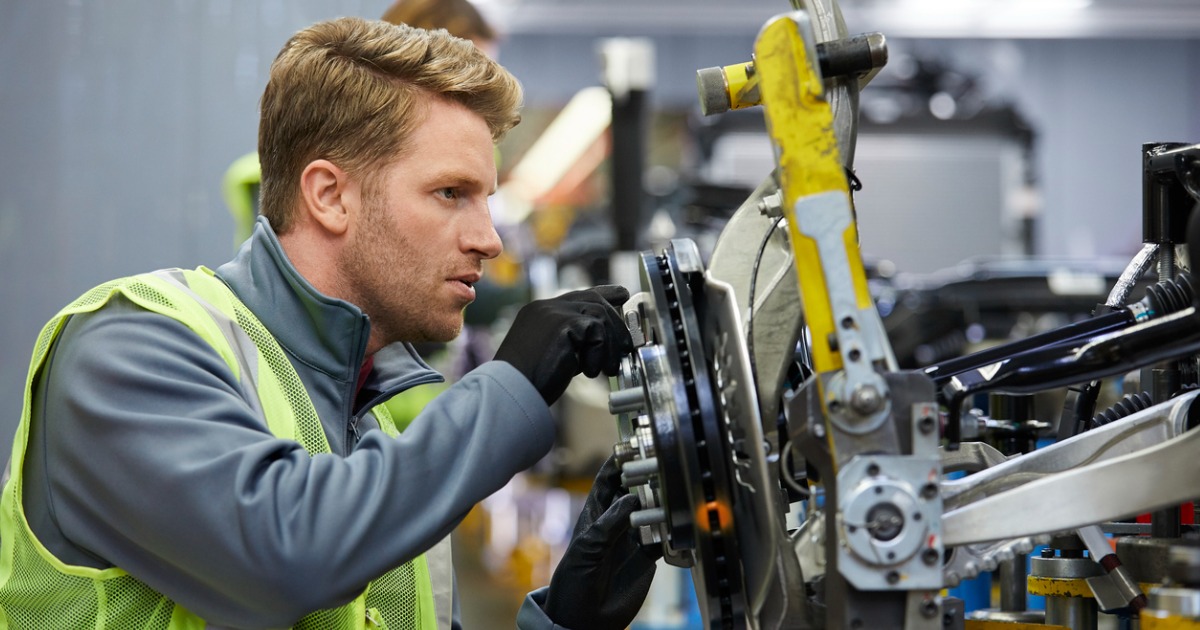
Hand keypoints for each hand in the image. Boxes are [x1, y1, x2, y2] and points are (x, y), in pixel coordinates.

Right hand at [495, 285, 632, 404]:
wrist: (511, 390)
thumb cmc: (529, 381)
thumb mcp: (553, 353)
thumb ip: (572, 341)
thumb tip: (599, 341)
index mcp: (540, 312)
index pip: (578, 295)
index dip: (604, 293)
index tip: (622, 295)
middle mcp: (546, 306)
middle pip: (594, 299)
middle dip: (616, 322)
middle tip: (627, 346)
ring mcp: (554, 312)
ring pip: (600, 314)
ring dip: (611, 345)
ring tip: (609, 369)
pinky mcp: (563, 323)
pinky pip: (597, 331)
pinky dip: (599, 353)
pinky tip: (589, 372)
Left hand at [542, 456, 661, 629]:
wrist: (583, 619)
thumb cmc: (574, 581)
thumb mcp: (588, 548)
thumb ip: (611, 523)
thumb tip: (634, 498)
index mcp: (596, 514)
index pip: (608, 478)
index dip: (620, 461)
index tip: (634, 444)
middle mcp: (617, 522)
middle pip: (635, 490)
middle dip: (648, 477)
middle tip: (664, 466)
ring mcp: (633, 538)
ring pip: (654, 511)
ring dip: (664, 502)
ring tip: (677, 491)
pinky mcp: (648, 556)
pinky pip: (665, 538)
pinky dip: (674, 530)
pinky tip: (681, 523)